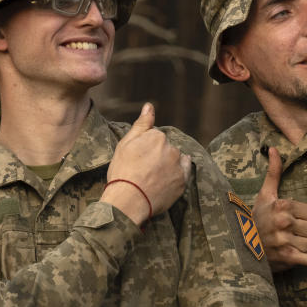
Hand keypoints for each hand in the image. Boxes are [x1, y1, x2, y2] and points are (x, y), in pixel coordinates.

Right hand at [102, 103, 191, 224]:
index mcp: (157, 137)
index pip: (155, 138)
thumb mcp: (126, 143)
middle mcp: (172, 148)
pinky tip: (166, 179)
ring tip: (152, 177)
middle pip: (166, 148)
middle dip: (157, 155)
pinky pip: (184, 172)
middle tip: (143, 170)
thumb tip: (150, 106)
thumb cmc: (123, 171)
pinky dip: (176, 174)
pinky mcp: (182, 181)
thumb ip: (142, 124)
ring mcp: (178, 166)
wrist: (128, 200)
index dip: (144, 148)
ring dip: (168, 164)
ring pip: (175, 160)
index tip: (136, 159)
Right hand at [253, 147, 306, 273]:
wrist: (240, 247)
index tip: (296, 221)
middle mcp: (285, 223)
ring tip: (293, 245)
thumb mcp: (265, 195)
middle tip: (293, 234)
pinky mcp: (288, 258)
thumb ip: (274, 172)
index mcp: (283, 206)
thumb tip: (274, 149)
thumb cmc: (256, 219)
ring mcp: (286, 242)